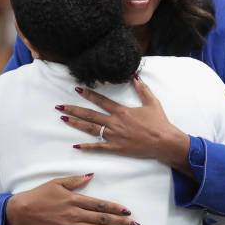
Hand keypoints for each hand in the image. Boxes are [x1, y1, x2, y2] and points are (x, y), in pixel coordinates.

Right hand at [6, 174, 140, 224]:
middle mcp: (75, 214)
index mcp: (75, 200)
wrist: (23, 211)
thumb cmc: (41, 194)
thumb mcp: (58, 182)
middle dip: (120, 221)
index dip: (115, 207)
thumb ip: (76, 180)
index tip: (127, 210)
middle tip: (135, 224)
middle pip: (102, 218)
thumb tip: (91, 175)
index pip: (99, 204)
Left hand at [57, 77, 191, 173]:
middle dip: (74, 109)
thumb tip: (134, 76)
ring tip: (64, 119)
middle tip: (60, 106)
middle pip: (90, 115)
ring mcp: (114, 136)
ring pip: (90, 129)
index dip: (89, 94)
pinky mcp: (116, 148)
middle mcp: (114, 123)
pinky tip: (76, 146)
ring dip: (76, 124)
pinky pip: (98, 147)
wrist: (163, 141)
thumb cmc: (159, 122)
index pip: (101, 101)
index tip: (77, 89)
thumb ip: (142, 89)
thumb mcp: (152, 102)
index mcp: (122, 111)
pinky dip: (87, 147)